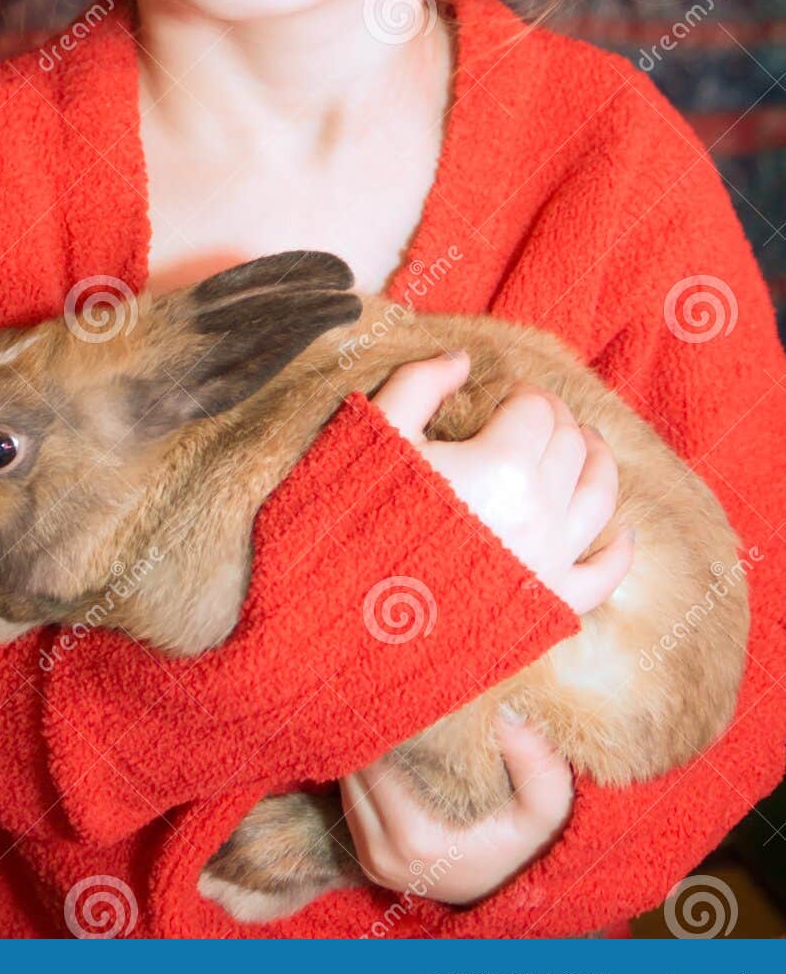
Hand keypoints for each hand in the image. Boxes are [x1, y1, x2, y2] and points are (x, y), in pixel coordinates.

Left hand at [339, 706, 573, 904]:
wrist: (515, 894)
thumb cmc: (527, 843)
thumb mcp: (546, 806)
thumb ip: (535, 761)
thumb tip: (505, 714)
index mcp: (413, 838)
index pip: (374, 759)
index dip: (386, 721)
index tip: (404, 690)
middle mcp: (383, 853)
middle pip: (354, 771)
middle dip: (372, 732)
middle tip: (393, 695)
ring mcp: (373, 862)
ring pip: (349, 784)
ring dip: (365, 752)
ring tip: (391, 717)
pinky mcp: (370, 863)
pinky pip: (352, 803)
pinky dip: (365, 775)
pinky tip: (387, 749)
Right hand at [371, 356, 634, 615]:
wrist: (350, 613)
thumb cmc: (357, 519)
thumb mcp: (375, 436)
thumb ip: (419, 384)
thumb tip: (462, 359)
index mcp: (501, 463)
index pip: (537, 408)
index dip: (524, 393)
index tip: (505, 395)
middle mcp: (539, 510)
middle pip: (571, 444)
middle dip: (557, 421)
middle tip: (534, 417)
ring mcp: (549, 560)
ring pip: (600, 496)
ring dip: (598, 464)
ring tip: (588, 447)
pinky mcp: (547, 604)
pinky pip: (603, 577)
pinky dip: (619, 552)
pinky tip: (623, 534)